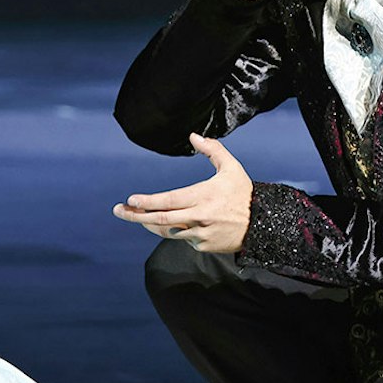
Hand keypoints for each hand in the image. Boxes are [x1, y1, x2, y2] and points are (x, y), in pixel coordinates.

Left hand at [112, 133, 252, 252]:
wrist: (263, 224)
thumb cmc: (243, 193)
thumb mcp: (231, 168)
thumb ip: (212, 150)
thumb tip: (193, 135)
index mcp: (203, 196)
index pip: (168, 201)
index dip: (148, 202)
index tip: (131, 200)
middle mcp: (199, 217)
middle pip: (161, 219)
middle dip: (136, 216)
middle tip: (118, 210)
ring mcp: (201, 234)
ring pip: (168, 231)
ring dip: (151, 224)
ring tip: (139, 216)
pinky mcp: (204, 247)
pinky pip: (183, 239)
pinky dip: (177, 231)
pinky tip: (176, 224)